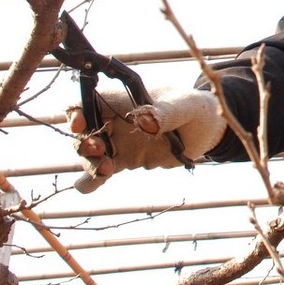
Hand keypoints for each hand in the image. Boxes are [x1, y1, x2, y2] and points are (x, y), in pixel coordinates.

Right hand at [67, 86, 226, 192]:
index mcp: (123, 98)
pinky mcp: (124, 161)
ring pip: (90, 154)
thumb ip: (165, 112)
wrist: (207, 130)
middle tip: (101, 151)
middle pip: (84, 130)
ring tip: (107, 172)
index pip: (88, 100)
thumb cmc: (195, 108)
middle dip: (85, 142)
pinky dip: (91, 181)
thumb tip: (146, 121)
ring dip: (90, 163)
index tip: (78, 124)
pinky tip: (89, 187)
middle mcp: (114, 119)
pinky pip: (101, 173)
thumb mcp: (184, 106)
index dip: (77, 111)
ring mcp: (117, 141)